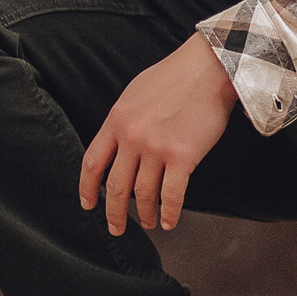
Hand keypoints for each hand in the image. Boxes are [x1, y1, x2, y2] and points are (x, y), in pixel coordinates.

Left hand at [80, 35, 239, 234]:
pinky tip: (169, 222)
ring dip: (146, 214)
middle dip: (114, 213)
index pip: (92, 163)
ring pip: (143, 194)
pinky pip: (172, 195)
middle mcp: (132, 137)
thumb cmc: (175, 77)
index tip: (89, 205)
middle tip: (116, 227)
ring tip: (149, 223)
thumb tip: (117, 143)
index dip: (88, 189)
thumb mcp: (135, 94)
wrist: (208, 68)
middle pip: (116, 186)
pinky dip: (169, 213)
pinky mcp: (183, 156)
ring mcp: (156, 147)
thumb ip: (124, 121)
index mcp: (116, 121)